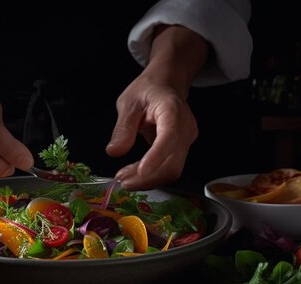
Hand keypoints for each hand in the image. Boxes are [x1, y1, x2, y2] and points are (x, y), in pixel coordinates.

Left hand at [106, 74, 197, 189]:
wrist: (166, 85)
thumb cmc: (149, 90)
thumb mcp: (128, 103)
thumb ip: (123, 128)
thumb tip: (114, 151)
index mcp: (173, 110)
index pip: (169, 137)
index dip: (156, 157)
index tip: (140, 172)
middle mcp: (185, 127)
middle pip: (172, 163)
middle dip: (147, 177)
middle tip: (122, 181)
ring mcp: (186, 140)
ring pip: (171, 170)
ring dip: (148, 180)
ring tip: (125, 179)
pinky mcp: (181, 149)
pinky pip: (169, 167)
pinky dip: (152, 175)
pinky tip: (134, 174)